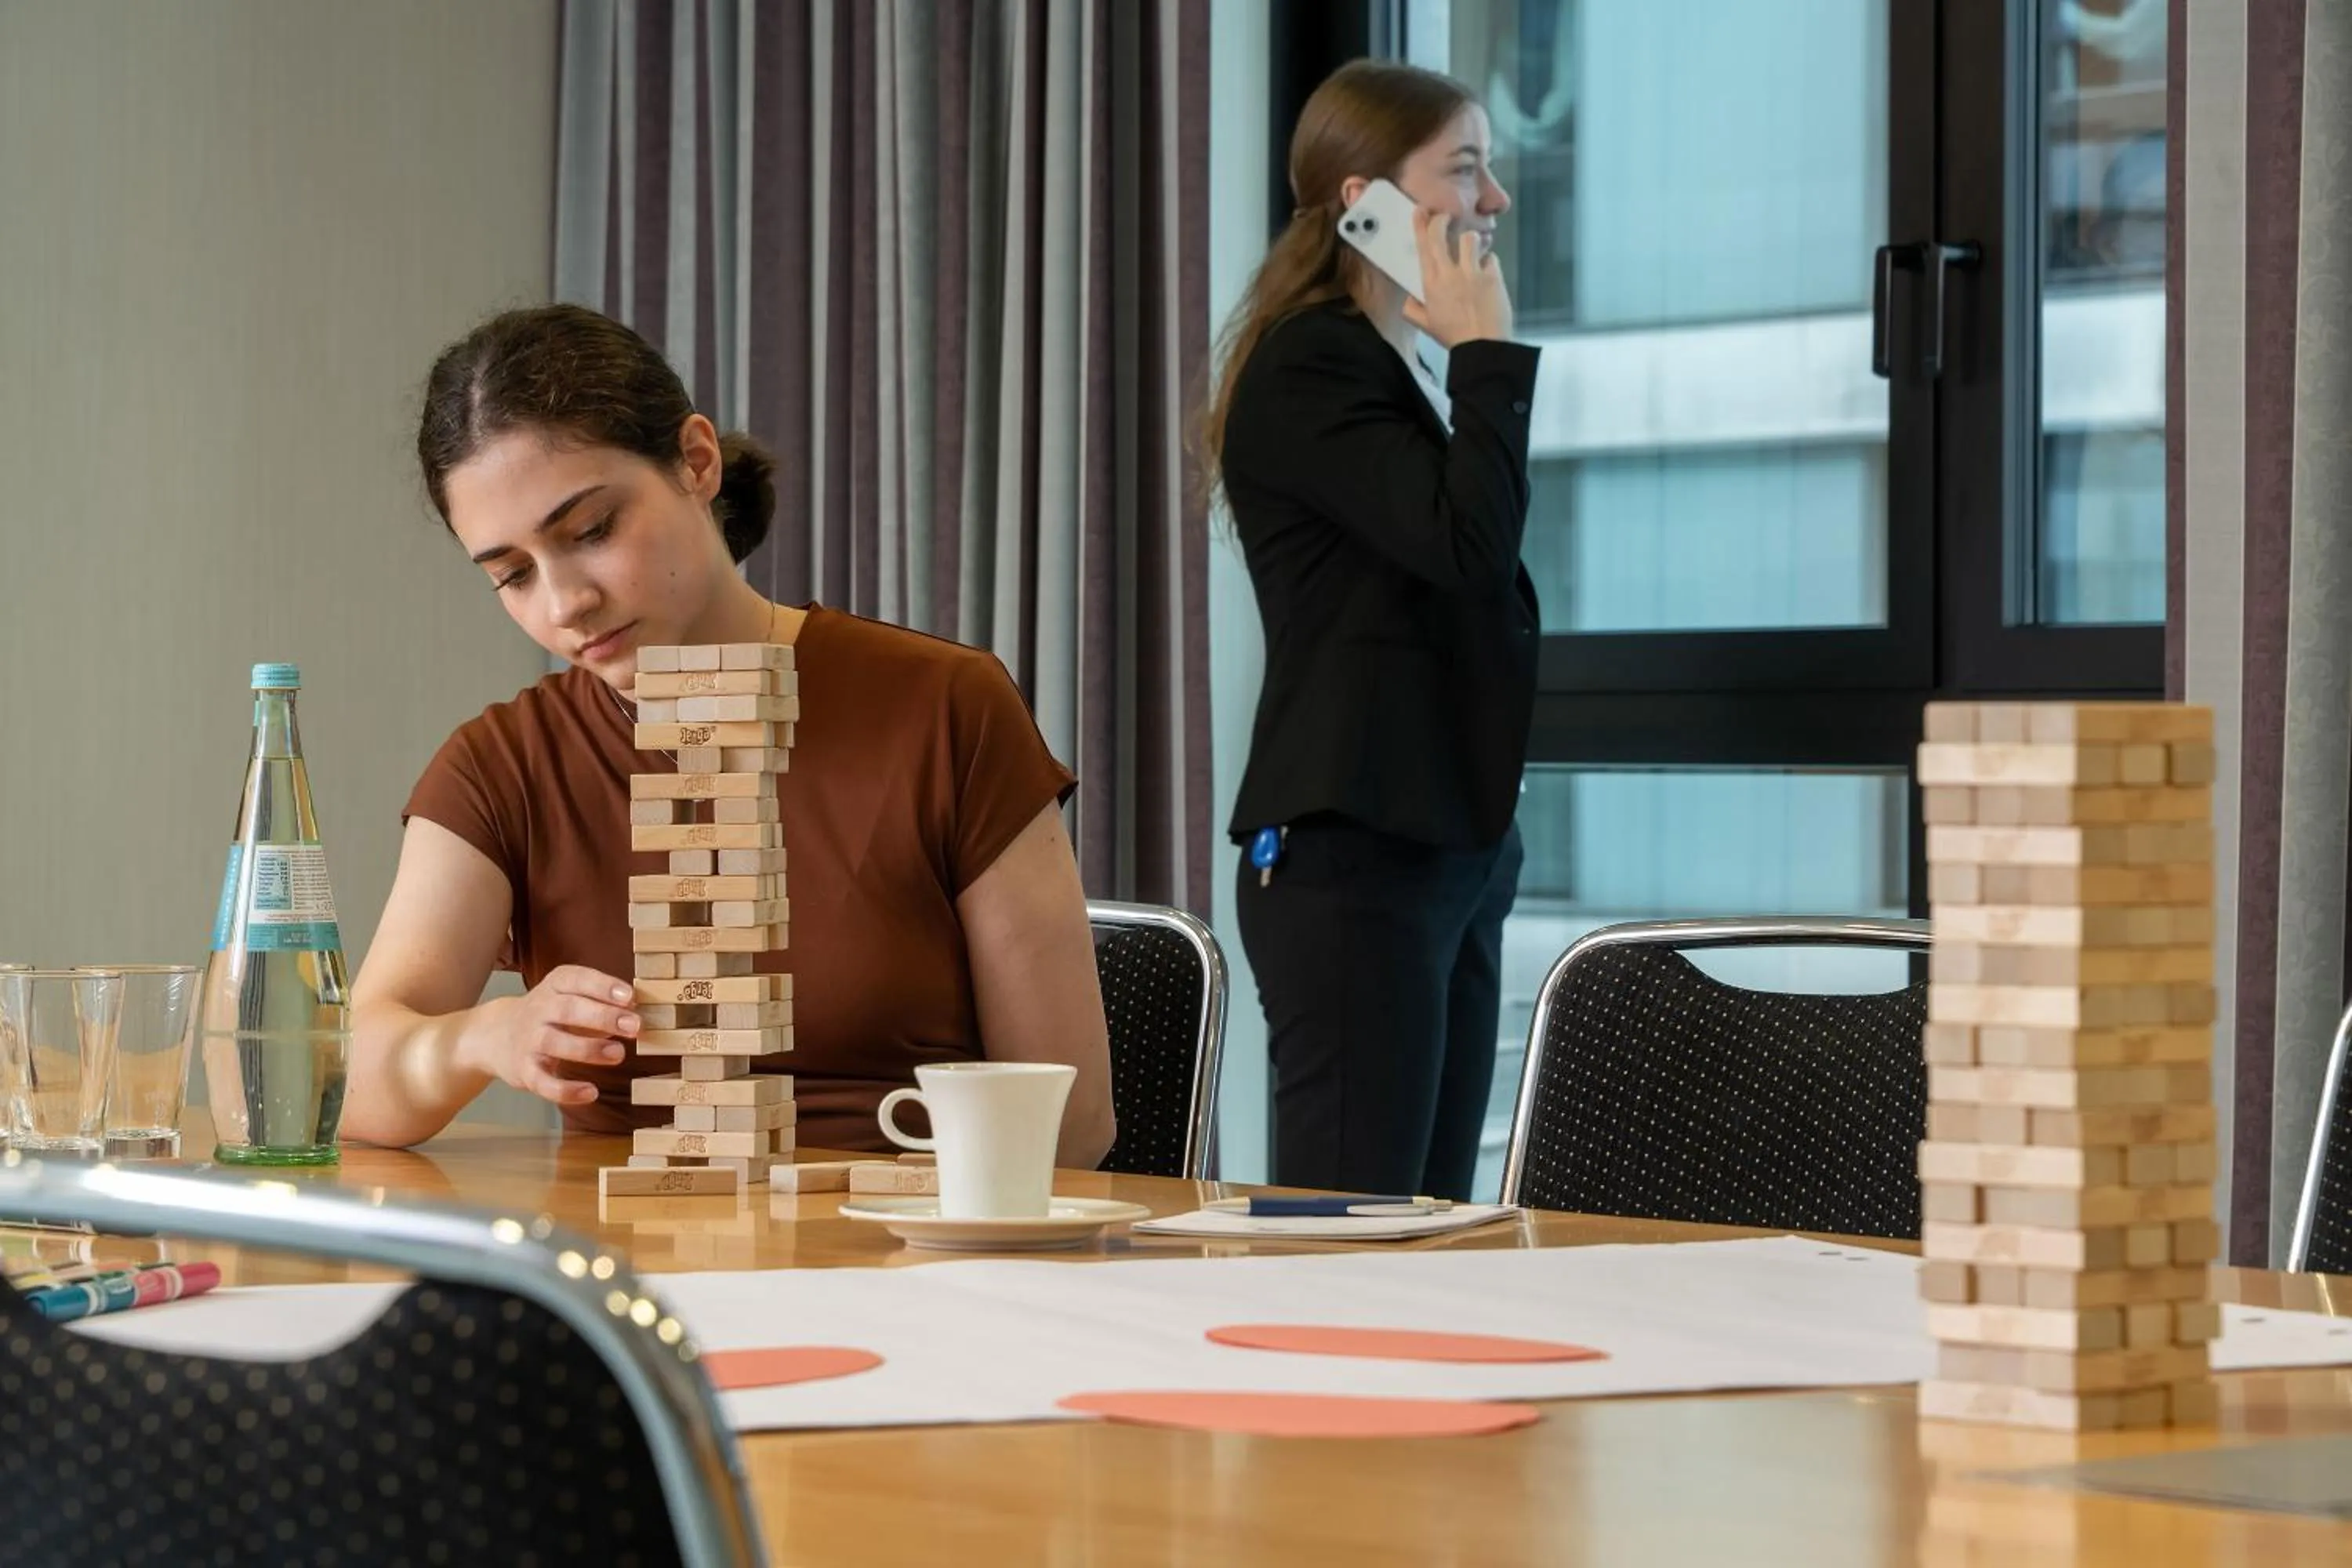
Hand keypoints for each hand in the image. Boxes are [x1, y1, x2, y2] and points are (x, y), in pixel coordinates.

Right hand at [464, 965, 638, 1107]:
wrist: (494, 1035)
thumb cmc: (548, 1013)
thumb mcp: (568, 995)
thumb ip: (599, 999)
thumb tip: (636, 1008)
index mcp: (554, 986)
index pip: (577, 979)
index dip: (603, 986)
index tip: (630, 996)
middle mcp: (539, 1009)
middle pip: (568, 1009)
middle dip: (603, 1017)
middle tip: (634, 1026)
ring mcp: (529, 1040)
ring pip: (555, 1043)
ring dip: (589, 1049)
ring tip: (619, 1054)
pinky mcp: (524, 1070)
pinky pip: (544, 1082)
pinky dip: (566, 1090)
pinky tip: (590, 1092)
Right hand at [1400, 206, 1513, 348]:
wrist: (1483, 347)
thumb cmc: (1454, 337)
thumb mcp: (1426, 326)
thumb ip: (1413, 309)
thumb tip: (1408, 299)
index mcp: (1431, 284)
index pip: (1422, 246)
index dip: (1420, 224)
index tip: (1421, 210)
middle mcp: (1450, 274)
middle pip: (1442, 233)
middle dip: (1443, 220)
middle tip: (1446, 217)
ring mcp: (1472, 273)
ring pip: (1470, 239)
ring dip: (1471, 241)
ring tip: (1473, 251)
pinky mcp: (1493, 276)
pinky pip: (1491, 257)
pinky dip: (1489, 263)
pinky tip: (1488, 274)